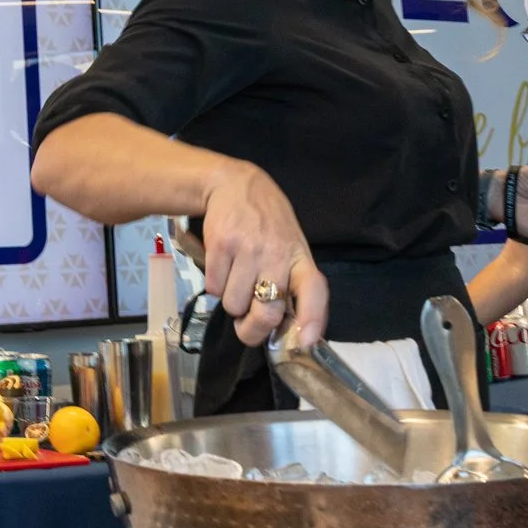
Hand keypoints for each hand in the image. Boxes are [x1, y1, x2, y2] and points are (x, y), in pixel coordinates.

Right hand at [200, 161, 326, 348]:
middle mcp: (276, 254)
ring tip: (235, 283)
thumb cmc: (267, 223)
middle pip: (267, 312)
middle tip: (245, 329)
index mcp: (300, 257)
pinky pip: (213, 288)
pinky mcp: (220, 245)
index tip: (304, 343)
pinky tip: (222, 268)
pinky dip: (215, 286)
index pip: (314, 291)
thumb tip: (287, 329)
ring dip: (231, 303)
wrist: (234, 185)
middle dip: (252, 331)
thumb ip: (291, 281)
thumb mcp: (290, 246)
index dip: (312, 320)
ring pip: (234, 305)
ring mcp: (247, 250)